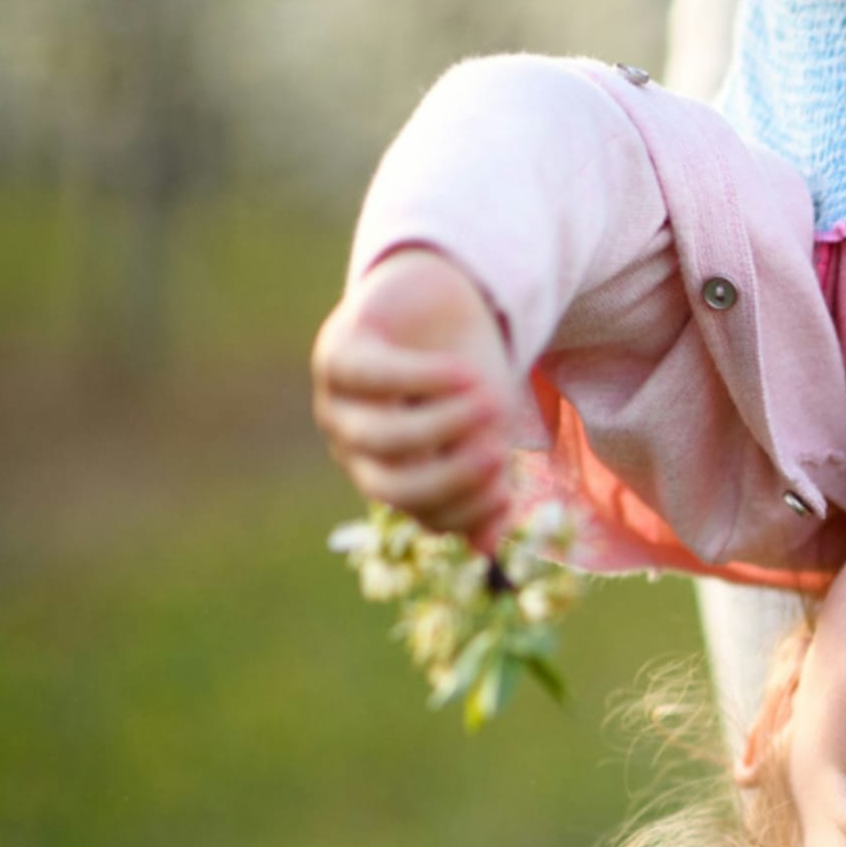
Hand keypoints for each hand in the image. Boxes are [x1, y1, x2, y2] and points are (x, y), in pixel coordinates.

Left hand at [311, 247, 518, 550]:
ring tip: (492, 402)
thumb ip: (487, 484)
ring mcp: (339, 402)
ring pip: (380, 437)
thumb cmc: (466, 374)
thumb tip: (485, 548)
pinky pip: (375, 378)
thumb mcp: (487, 432)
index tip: (506, 491)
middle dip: (445, 478)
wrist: (443, 298)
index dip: (463, 511)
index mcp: (395, 472)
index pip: (422, 512)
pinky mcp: (340, 354)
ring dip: (443, 425)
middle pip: (387, 485)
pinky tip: (466, 374)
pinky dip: (425, 380)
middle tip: (497, 457)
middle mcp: (356, 445)